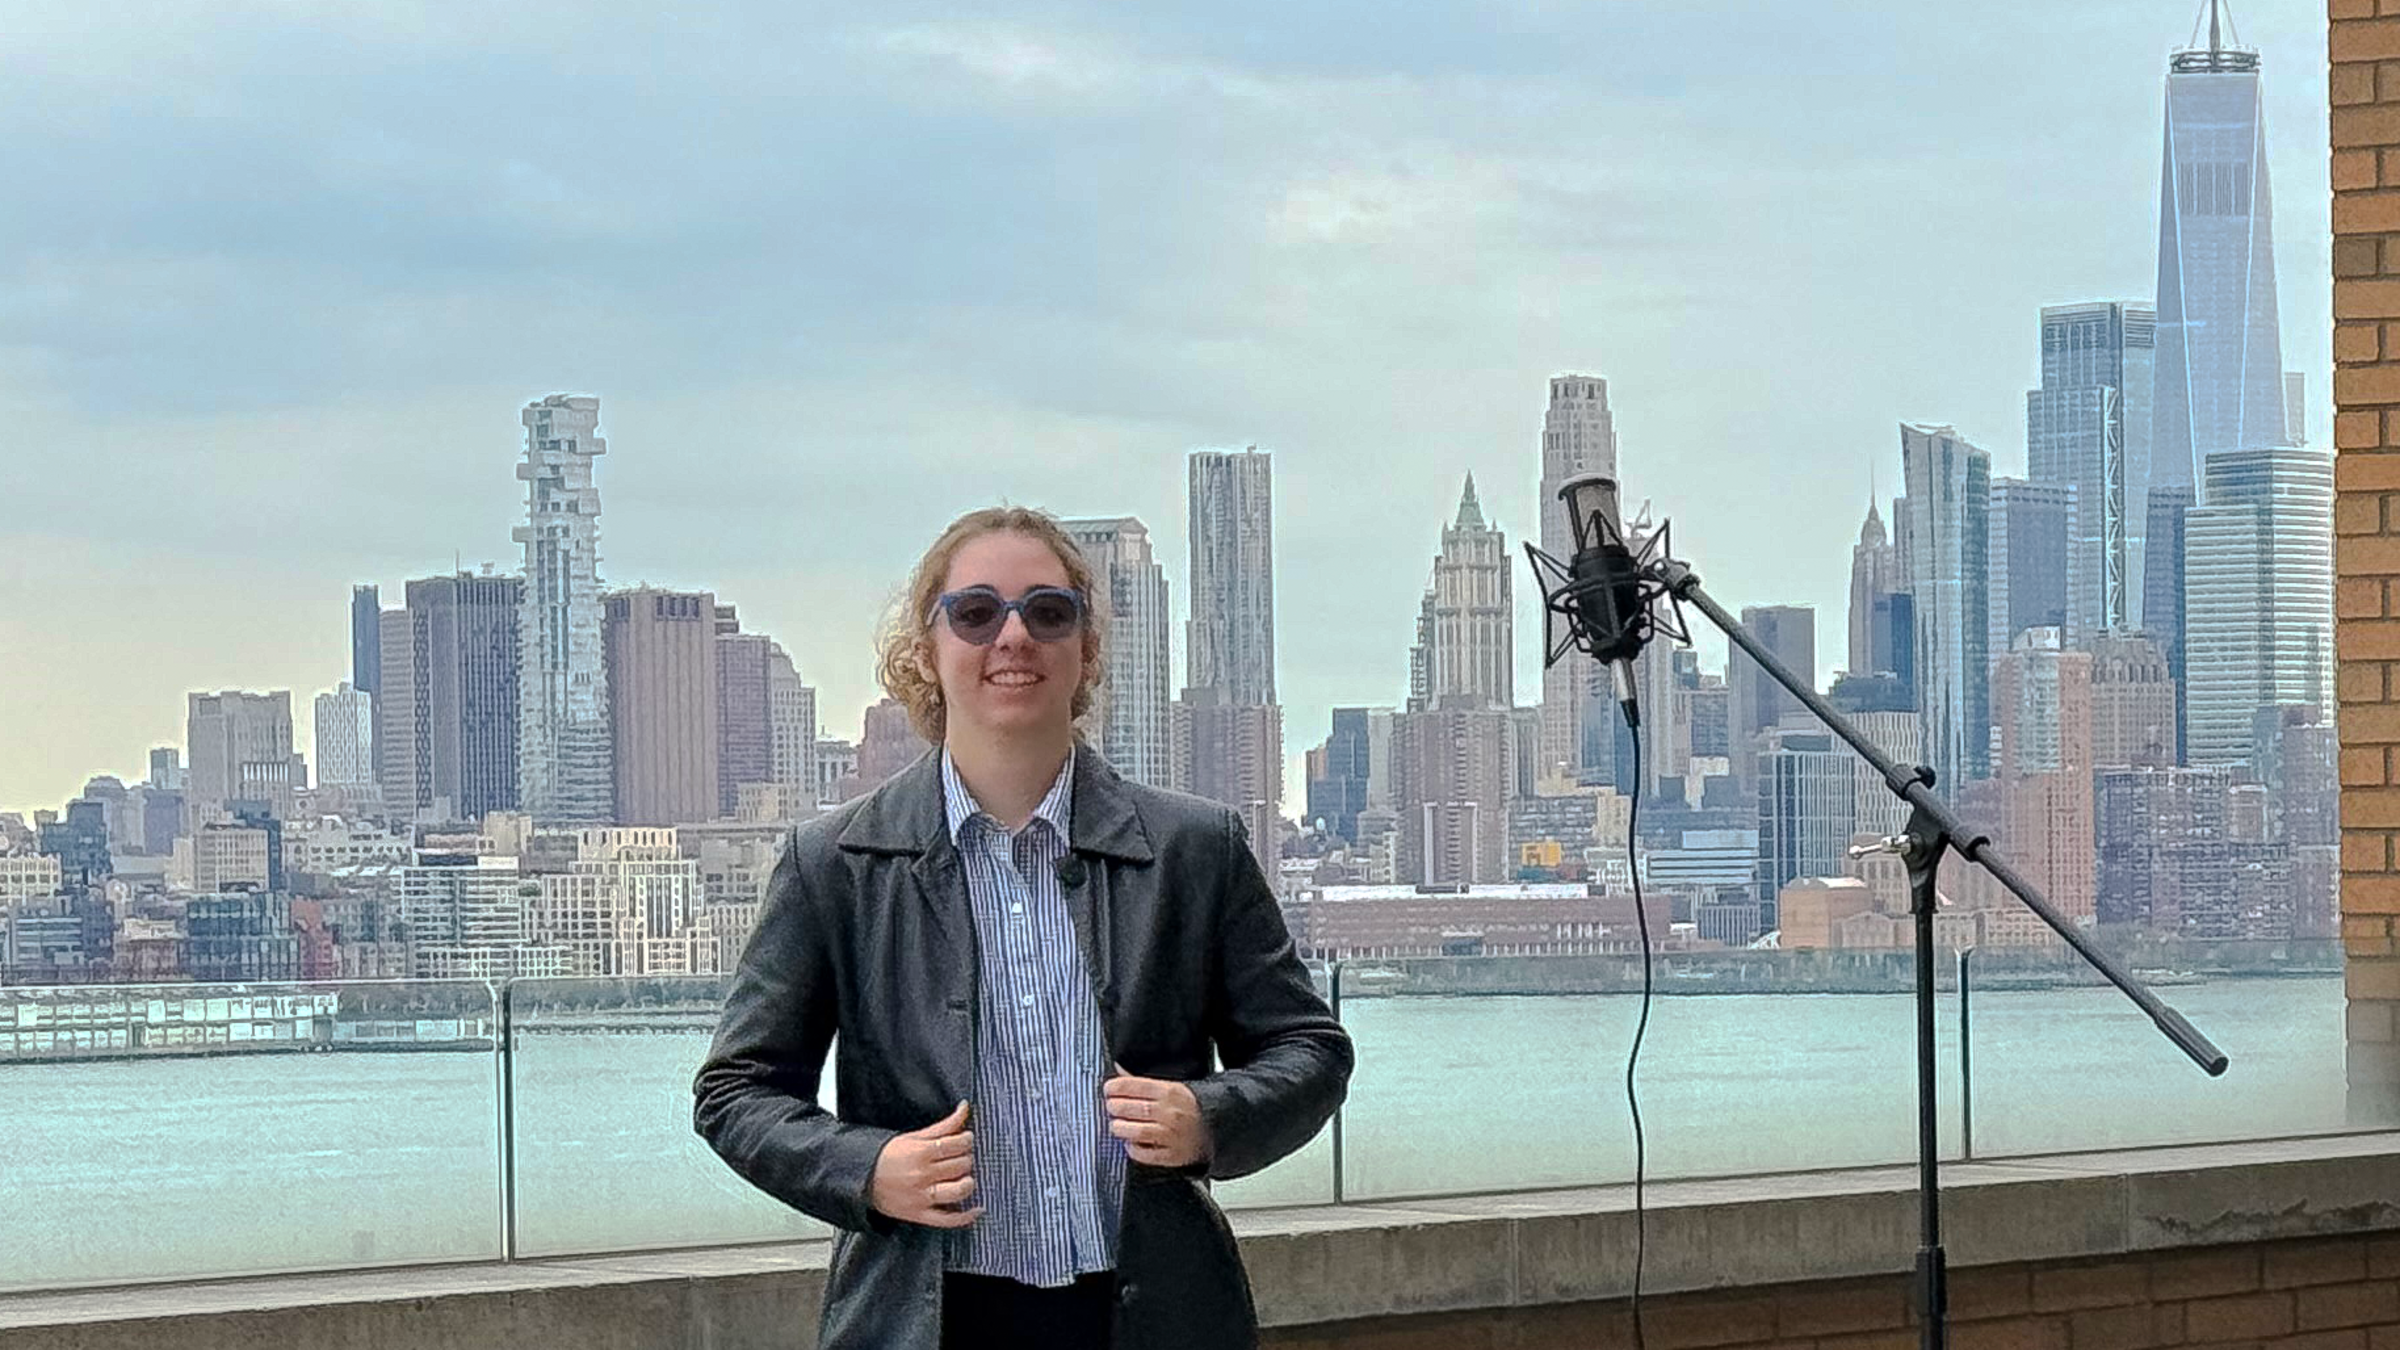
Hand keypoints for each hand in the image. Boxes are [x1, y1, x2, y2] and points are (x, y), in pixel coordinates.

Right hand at [869, 1100, 982, 1227]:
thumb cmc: (887, 1156)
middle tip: (962, 1157)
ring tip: (965, 1177)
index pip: (957, 1144)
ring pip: (959, 1191)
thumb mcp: (913, 1136)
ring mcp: (921, 1197)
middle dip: (966, 1159)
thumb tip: (965, 1108)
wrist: (860, 1179)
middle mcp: (922, 1176)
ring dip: (968, 1183)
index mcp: (921, 1153)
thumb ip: (943, 1126)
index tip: (966, 1139)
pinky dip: (966, 1217)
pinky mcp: (920, 1215)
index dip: (967, 1140)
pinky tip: (977, 1209)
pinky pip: (948, 1220)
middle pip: (960, 1166)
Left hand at [1104, 1070, 1212, 1168]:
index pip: (1136, 1086)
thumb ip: (1144, 1082)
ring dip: (1121, 1128)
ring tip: (1117, 1125)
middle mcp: (1171, 1113)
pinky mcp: (1172, 1156)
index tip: (1108, 1089)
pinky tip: (1131, 1143)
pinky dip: (1134, 1149)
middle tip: (1111, 1107)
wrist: (1219, 1129)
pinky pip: (1146, 1154)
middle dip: (1116, 1107)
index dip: (1117, 1087)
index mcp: (1171, 1092)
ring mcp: (1172, 1136)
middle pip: (1133, 1109)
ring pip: (1137, 1131)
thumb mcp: (1172, 1087)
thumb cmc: (1192, 1108)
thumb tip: (1119, 1072)